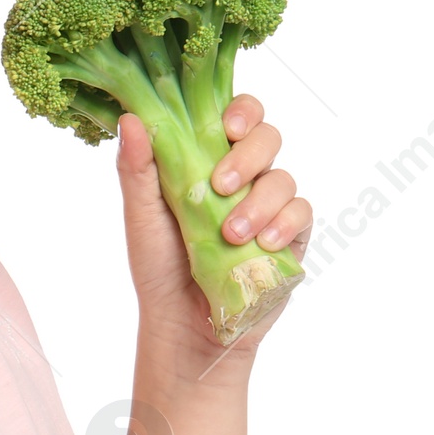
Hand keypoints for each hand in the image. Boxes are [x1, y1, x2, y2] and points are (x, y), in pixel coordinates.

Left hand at [115, 94, 313, 358]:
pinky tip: (263, 242)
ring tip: (231, 234)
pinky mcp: (290, 237)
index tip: (226, 127)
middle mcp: (243, 176)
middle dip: (248, 156)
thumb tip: (131, 119)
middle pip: (267, 137)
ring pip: (283, 178)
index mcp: (207, 159)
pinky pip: (302, 214)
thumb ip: (137, 169)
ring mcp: (269, 206)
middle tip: (220, 185)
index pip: (236, 115)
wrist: (182, 324)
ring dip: (259, 202)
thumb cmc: (158, 266)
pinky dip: (284, 224)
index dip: (241, 110)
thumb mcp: (141, 216)